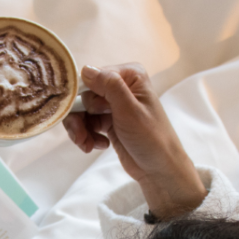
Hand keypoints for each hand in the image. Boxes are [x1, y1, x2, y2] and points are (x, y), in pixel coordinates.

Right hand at [63, 63, 206, 218]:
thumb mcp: (129, 109)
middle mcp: (121, 86)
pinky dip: (88, 136)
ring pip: (82, 111)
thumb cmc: (151, 138)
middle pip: (84, 95)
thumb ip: (109, 86)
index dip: (83, 97)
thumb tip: (85, 69)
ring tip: (86, 145)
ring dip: (81, 130)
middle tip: (81, 137)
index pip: (92, 77)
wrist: (158, 169)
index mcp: (129, 76)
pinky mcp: (109, 122)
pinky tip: (99, 145)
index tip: (86, 115)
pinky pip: (87, 124)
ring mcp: (114, 105)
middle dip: (79, 118)